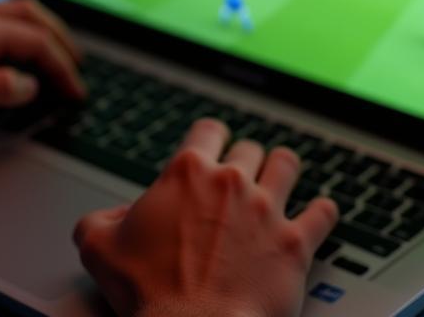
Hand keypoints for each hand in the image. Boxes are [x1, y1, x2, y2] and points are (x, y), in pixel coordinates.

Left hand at [0, 0, 84, 126]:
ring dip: (42, 29)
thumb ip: (1, 88)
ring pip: (15, 10)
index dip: (62, 66)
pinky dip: (22, 30)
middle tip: (78, 65)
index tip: (76, 92)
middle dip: (60, 37)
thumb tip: (30, 84)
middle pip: (31, 14)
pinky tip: (20, 49)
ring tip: (58, 52)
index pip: (36, 41)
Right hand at [73, 119, 337, 316]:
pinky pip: (323, 214)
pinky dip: (323, 212)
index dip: (210, 138)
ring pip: (287, 165)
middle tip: (242, 176)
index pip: (209, 130)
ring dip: (283, 170)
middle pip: (250, 148)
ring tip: (282, 178)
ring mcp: (268, 210)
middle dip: (246, 160)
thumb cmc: (148, 293)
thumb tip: (113, 216)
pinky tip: (321, 213)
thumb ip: (100, 219)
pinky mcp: (295, 244)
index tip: (213, 147)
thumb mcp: (99, 247)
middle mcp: (232, 181)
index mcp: (188, 172)